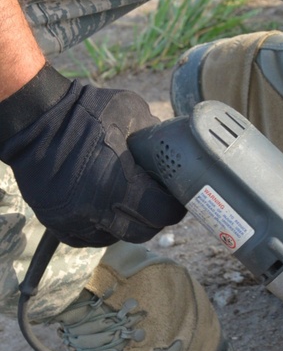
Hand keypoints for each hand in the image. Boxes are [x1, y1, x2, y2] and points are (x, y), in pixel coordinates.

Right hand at [0, 64, 183, 247]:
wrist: (35, 120)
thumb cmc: (85, 111)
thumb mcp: (131, 112)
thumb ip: (154, 136)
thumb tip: (173, 150)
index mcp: (116, 183)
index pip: (160, 212)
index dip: (174, 208)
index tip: (178, 199)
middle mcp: (94, 209)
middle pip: (141, 232)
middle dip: (155, 220)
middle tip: (159, 204)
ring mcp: (73, 220)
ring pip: (114, 238)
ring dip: (127, 224)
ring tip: (132, 203)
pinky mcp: (57, 224)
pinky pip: (89, 238)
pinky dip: (102, 228)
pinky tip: (107, 209)